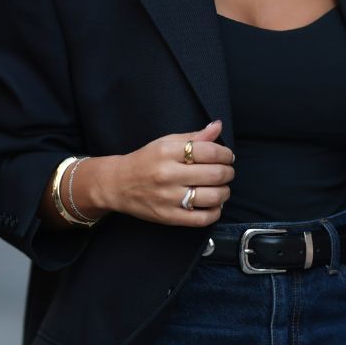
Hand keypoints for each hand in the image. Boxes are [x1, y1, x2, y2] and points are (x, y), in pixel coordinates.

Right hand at [91, 120, 234, 226]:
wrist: (117, 184)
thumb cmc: (145, 161)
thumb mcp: (165, 143)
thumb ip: (193, 136)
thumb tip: (218, 126)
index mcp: (167, 152)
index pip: (210, 151)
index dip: (226, 154)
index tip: (227, 157)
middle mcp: (168, 174)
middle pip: (215, 174)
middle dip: (228, 172)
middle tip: (226, 171)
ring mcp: (168, 198)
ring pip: (213, 197)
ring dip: (225, 192)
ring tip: (221, 188)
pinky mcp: (168, 216)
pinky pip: (202, 218)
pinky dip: (215, 212)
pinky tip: (213, 204)